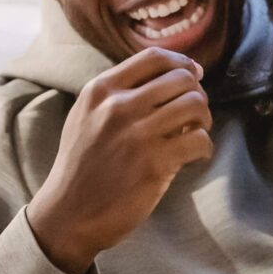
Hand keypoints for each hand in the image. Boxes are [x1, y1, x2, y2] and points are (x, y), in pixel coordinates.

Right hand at [27, 48, 213, 273]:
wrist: (68, 215)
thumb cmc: (82, 169)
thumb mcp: (85, 118)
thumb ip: (116, 96)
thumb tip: (165, 79)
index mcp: (100, 90)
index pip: (153, 58)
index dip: (182, 63)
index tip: (194, 75)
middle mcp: (118, 105)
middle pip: (182, 78)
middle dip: (197, 94)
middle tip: (194, 115)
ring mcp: (137, 134)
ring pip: (196, 105)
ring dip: (204, 119)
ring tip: (195, 134)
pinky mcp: (154, 163)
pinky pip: (199, 140)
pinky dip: (204, 147)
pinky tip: (194, 157)